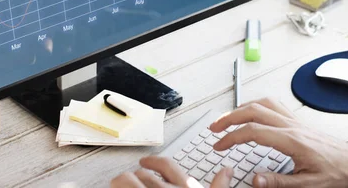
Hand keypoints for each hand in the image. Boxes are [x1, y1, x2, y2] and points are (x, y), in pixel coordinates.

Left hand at [110, 156, 233, 187]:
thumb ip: (219, 186)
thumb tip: (228, 170)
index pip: (167, 166)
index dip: (153, 162)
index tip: (144, 162)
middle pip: (144, 173)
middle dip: (136, 176)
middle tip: (133, 181)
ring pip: (126, 180)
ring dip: (121, 182)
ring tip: (119, 185)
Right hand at [209, 98, 347, 187]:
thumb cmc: (337, 174)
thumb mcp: (308, 185)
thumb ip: (279, 182)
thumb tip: (255, 179)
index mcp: (292, 140)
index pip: (253, 131)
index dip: (231, 137)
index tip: (219, 145)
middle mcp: (292, 126)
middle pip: (254, 110)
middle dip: (230, 117)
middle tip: (214, 127)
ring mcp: (295, 121)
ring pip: (263, 103)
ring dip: (242, 108)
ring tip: (227, 118)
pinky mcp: (299, 122)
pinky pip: (274, 105)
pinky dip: (257, 105)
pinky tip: (252, 112)